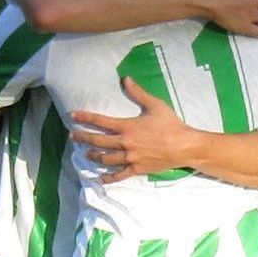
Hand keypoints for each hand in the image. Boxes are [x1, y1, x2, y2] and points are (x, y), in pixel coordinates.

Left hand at [70, 77, 201, 181]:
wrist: (184, 146)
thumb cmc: (171, 124)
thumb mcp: (155, 105)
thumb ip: (138, 93)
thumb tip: (125, 79)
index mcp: (127, 126)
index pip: (101, 121)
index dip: (85, 117)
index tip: (73, 116)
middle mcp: (125, 143)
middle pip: (98, 141)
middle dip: (83, 138)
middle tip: (73, 136)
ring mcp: (130, 158)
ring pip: (105, 158)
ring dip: (93, 156)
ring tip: (86, 154)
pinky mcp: (137, 169)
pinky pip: (119, 175)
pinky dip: (109, 177)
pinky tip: (101, 178)